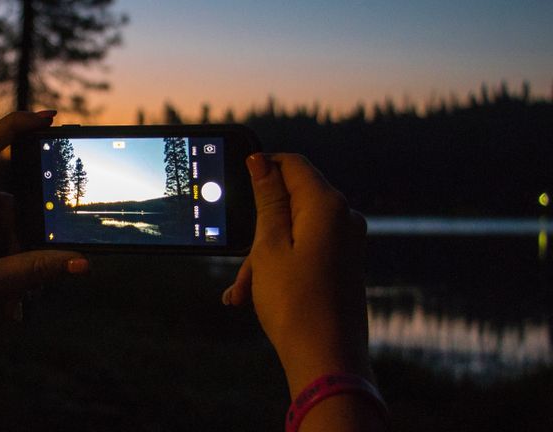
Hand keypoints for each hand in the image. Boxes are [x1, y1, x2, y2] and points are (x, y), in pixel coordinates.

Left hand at [0, 111, 88, 339]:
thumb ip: (36, 271)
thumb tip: (80, 262)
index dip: (18, 125)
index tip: (50, 117)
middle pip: (15, 206)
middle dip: (27, 245)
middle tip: (25, 287)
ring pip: (13, 231)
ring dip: (19, 264)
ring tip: (13, 301)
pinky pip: (3, 245)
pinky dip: (10, 270)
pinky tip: (8, 302)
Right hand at [222, 154, 369, 392]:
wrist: (327, 360)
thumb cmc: (295, 303)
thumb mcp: (269, 246)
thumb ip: (268, 199)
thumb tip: (261, 161)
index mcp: (327, 205)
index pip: (292, 164)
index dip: (262, 167)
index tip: (235, 184)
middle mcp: (343, 218)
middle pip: (291, 200)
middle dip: (258, 226)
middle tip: (237, 260)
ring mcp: (346, 242)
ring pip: (294, 230)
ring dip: (263, 254)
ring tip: (242, 290)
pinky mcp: (343, 263)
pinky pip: (305, 251)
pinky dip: (280, 266)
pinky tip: (255, 295)